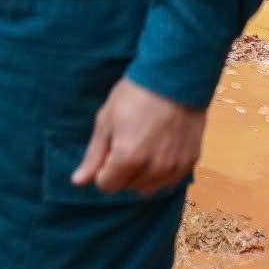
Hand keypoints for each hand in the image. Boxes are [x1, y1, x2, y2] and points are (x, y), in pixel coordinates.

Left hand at [72, 78, 207, 194]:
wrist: (174, 80)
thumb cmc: (134, 96)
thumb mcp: (106, 122)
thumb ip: (93, 155)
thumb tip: (78, 181)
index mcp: (128, 158)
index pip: (107, 185)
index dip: (102, 170)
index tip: (107, 151)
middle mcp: (154, 168)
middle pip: (128, 187)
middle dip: (120, 172)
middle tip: (124, 143)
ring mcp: (175, 167)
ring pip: (149, 187)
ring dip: (140, 174)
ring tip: (141, 146)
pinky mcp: (191, 161)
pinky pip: (170, 180)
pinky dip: (160, 172)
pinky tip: (158, 149)